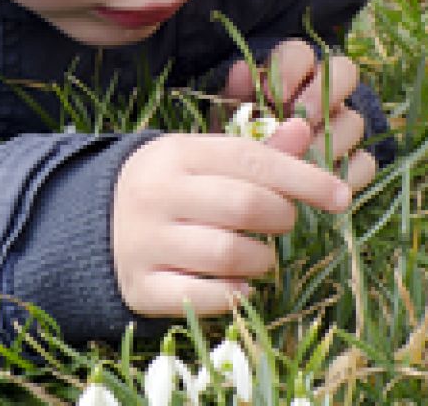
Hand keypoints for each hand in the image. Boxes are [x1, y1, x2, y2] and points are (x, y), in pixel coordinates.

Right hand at [111, 128, 348, 317]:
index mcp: (176, 153)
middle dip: (282, 218)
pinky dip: (235, 294)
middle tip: (283, 223)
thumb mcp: (200, 159)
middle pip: (246, 206)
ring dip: (261, 259)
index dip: (305, 179)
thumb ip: (254, 151)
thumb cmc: (164, 189)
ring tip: (259, 255)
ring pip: (229, 254)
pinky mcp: (141, 286)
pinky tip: (240, 284)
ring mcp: (145, 242)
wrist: (85, 226)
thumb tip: (304, 131)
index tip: (341, 196)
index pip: (253, 161)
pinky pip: (204, 296)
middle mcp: (157, 195)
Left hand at [221, 39, 378, 188]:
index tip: (269, 93)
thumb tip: (244, 70)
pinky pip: (364, 163)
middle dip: (322, 96)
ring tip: (302, 164)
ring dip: (329, 142)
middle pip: (344, 73)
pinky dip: (345, 176)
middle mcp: (324, 94)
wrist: (244, 188)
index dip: (289, 68)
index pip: (300, 53)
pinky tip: (320, 188)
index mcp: (290, 75)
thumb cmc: (235, 145)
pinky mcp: (355, 164)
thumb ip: (235, 97)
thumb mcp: (227, 122)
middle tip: (300, 121)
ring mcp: (343, 128)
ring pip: (354, 121)